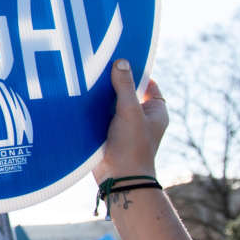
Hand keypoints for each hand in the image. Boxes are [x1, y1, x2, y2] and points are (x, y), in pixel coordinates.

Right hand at [93, 59, 166, 183]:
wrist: (118, 178)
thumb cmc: (131, 146)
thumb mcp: (129, 112)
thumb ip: (125, 86)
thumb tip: (121, 62)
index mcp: (156, 111)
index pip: (148, 84)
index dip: (135, 72)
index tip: (119, 60)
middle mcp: (143, 117)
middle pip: (129, 91)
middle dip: (115, 82)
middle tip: (99, 67)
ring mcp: (126, 126)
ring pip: (113, 103)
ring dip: (102, 96)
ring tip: (88, 82)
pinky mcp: (110, 133)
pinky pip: (102, 114)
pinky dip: (94, 108)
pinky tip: (82, 100)